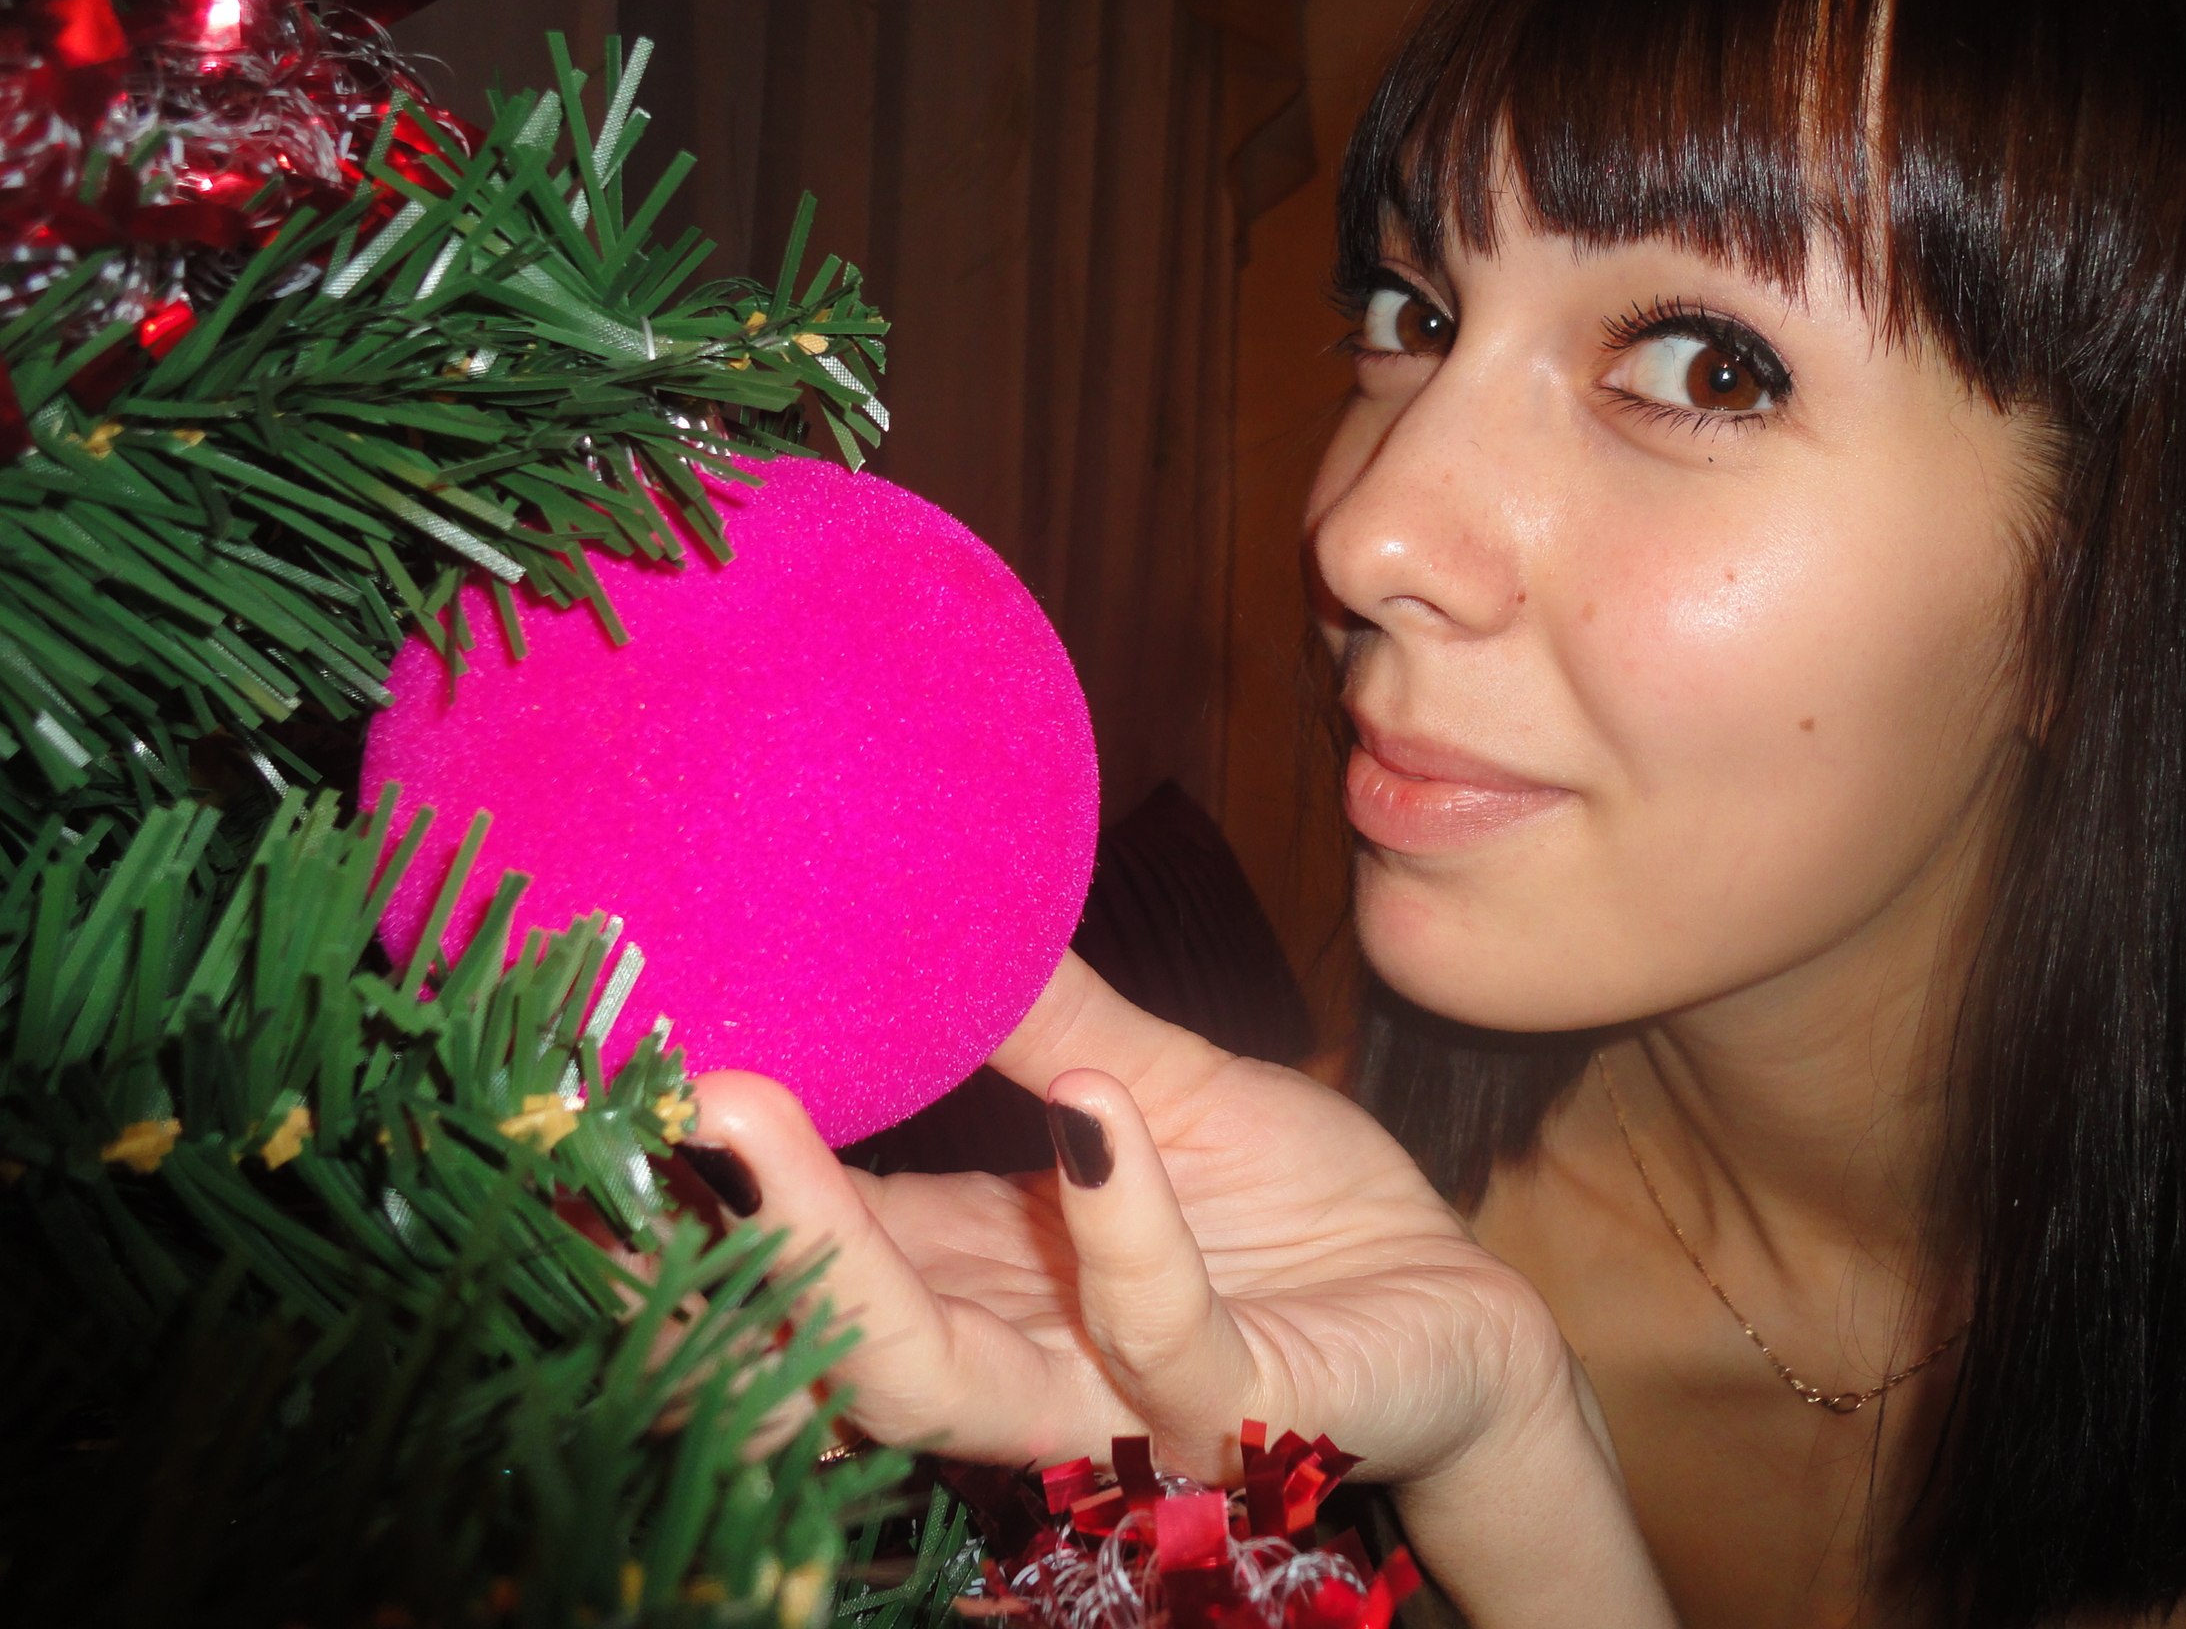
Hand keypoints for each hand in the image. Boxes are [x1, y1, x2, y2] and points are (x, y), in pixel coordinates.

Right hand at [685, 951, 1566, 1488]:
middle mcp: (1015, 1363)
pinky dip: (1118, 1227)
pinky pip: (1159, 1335)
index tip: (609, 1069)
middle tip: (641, 1103)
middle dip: (715, 1237)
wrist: (1455, 1312)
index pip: (802, 1252)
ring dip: (836, 1252)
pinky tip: (1088, 1113)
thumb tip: (939, 897)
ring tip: (752, 1117)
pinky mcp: (1240, 1409)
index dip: (701, 1185)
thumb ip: (1049, 1020)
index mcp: (975, 1280)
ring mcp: (1116, 1402)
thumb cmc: (1295, 1216)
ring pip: (932, 1373)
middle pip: (822, 1332)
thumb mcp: (1159, 1084)